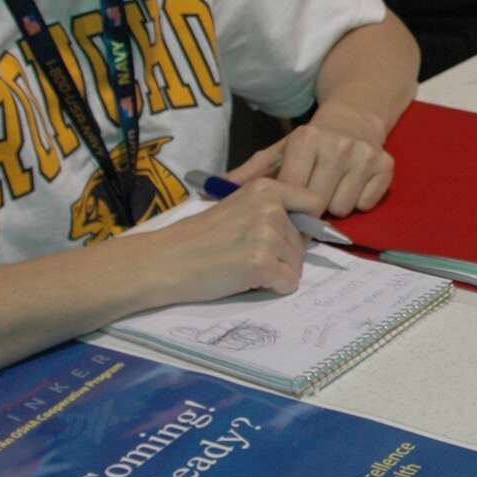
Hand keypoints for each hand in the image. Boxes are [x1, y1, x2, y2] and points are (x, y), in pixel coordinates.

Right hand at [149, 182, 309, 301]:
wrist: (162, 262)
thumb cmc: (196, 240)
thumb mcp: (237, 208)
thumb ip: (270, 210)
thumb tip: (310, 228)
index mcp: (265, 188)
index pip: (314, 202)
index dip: (306, 224)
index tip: (288, 237)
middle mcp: (271, 207)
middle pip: (305, 241)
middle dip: (283, 255)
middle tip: (246, 256)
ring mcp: (267, 235)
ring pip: (297, 264)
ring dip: (275, 272)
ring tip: (241, 267)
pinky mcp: (261, 263)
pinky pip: (288, 283)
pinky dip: (272, 288)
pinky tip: (246, 280)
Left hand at [225, 102, 393, 215]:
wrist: (354, 118)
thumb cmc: (310, 144)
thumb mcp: (278, 152)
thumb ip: (249, 174)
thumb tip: (212, 189)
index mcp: (307, 139)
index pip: (294, 191)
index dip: (289, 205)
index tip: (288, 206)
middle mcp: (337, 144)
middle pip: (319, 203)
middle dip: (313, 208)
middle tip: (311, 198)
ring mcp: (364, 154)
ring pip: (343, 207)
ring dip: (336, 205)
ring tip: (332, 189)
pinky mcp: (385, 165)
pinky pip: (366, 204)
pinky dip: (358, 201)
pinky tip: (352, 185)